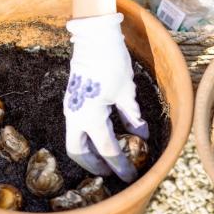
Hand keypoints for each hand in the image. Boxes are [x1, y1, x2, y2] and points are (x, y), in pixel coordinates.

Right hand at [64, 13, 148, 182]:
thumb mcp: (126, 92)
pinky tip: (105, 136)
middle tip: (112, 172)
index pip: (107, 149)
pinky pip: (78, 126)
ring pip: (76, 139)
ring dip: (90, 152)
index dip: (121, 166)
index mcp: (90, 117)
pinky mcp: (74, 100)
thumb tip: (142, 136)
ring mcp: (72, 108)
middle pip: (79, 152)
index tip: (132, 176)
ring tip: (108, 158)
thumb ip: (132, 117)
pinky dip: (90, 136)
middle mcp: (76, 116)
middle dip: (94, 165)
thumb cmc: (112, 63)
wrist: (94, 37)